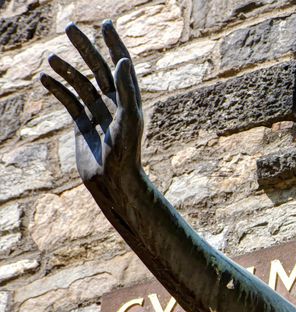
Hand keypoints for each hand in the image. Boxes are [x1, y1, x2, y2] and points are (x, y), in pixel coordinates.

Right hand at [39, 21, 142, 191]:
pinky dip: (57, 89)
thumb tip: (121, 60)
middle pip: (98, 68)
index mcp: (129, 100)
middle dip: (84, 47)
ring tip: (50, 57)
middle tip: (69, 27)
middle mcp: (115, 103)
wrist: (113, 182)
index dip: (114, 43)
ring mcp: (97, 113)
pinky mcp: (82, 124)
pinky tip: (44, 78)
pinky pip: (68, 101)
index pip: (122, 64)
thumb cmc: (126, 154)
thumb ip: (127, 91)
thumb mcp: (129, 120)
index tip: (105, 23)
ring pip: (80, 83)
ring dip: (66, 68)